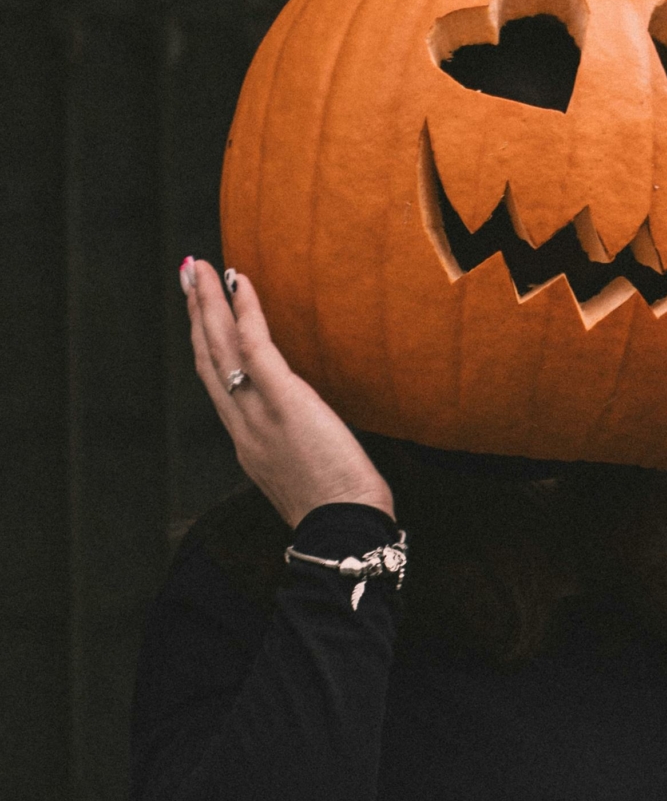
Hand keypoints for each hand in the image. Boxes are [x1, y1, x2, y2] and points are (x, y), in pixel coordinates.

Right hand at [181, 259, 392, 529]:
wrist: (343, 532)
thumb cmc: (338, 513)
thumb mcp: (303, 478)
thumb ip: (294, 451)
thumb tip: (306, 433)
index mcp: (246, 444)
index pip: (218, 386)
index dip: (206, 347)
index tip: (200, 317)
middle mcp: (241, 426)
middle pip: (208, 360)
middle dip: (196, 314)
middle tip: (188, 275)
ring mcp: (258, 413)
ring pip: (221, 348)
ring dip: (208, 303)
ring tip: (200, 268)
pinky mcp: (284, 402)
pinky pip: (257, 348)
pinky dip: (246, 312)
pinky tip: (241, 284)